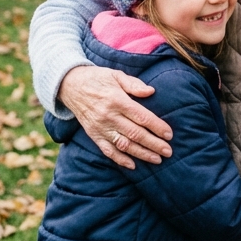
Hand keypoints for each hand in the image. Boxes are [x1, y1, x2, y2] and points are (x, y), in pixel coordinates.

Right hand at [57, 65, 172, 168]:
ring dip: (141, 154)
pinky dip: (120, 160)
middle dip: (154, 144)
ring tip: (157, 160)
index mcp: (117, 100)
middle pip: (135, 134)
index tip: (169, 134)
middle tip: (168, 151)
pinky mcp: (94, 135)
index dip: (157, 126)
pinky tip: (133, 165)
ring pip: (124, 145)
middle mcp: (109, 116)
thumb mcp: (116, 75)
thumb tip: (151, 91)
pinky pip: (108, 151)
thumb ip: (134, 84)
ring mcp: (100, 127)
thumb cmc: (98, 78)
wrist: (71, 85)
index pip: (141, 116)